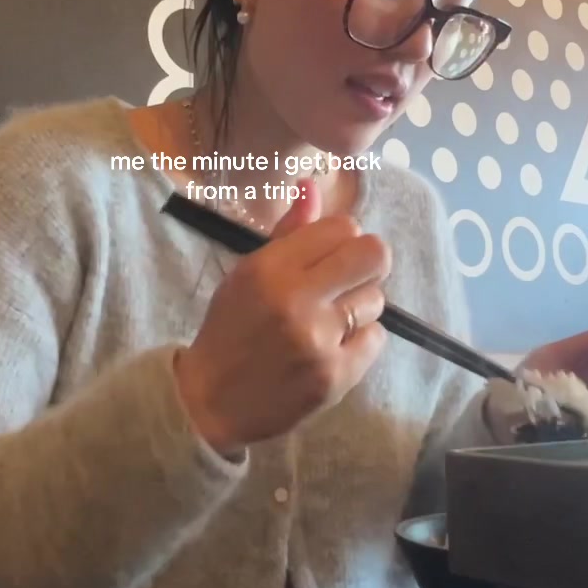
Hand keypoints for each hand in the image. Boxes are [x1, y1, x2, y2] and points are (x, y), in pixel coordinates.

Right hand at [173, 179, 391, 454]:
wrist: (210, 402)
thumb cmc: (230, 330)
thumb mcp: (248, 274)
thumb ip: (288, 232)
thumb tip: (313, 185)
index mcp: (270, 269)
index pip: (343, 227)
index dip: (340, 240)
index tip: (327, 258)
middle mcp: (296, 300)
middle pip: (375, 255)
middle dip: (366, 264)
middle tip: (347, 281)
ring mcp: (319, 341)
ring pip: (376, 299)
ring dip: (358, 307)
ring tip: (329, 321)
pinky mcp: (335, 376)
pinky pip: (376, 339)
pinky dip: (360, 341)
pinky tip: (333, 347)